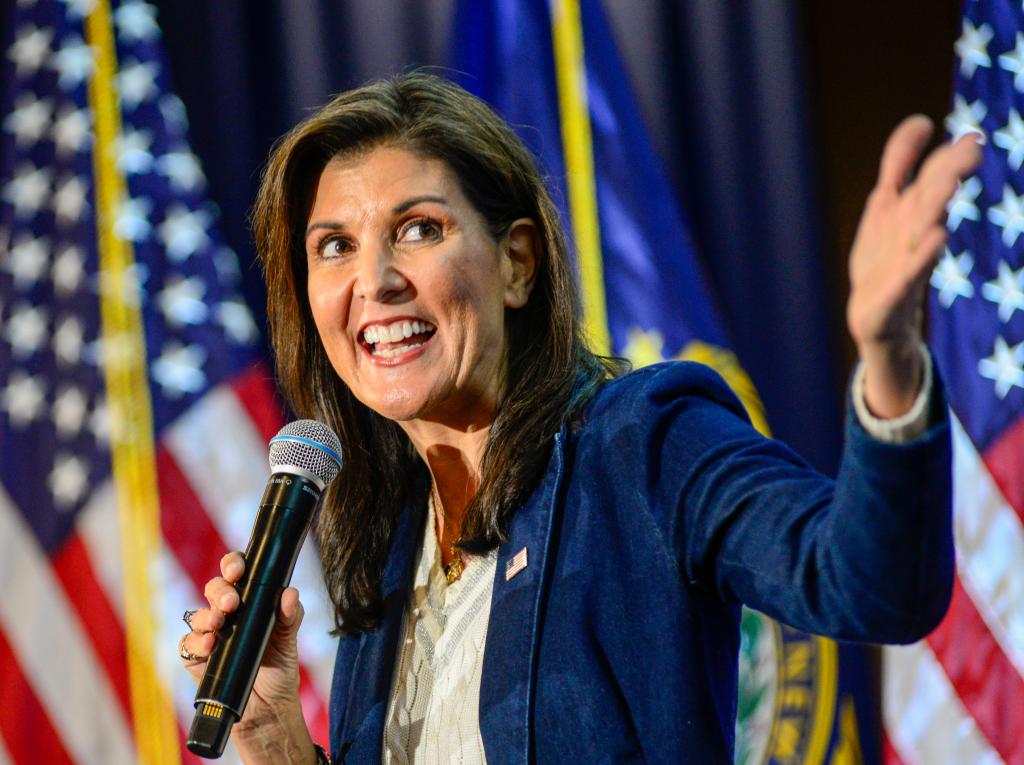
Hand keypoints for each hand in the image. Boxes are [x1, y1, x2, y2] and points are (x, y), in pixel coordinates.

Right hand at [181, 552, 315, 761]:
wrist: (269, 709)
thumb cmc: (279, 669)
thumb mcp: (289, 641)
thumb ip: (290, 616)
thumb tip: (289, 593)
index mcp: (250, 601)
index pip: (237, 573)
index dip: (233, 565)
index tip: (238, 569)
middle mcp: (227, 614)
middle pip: (214, 589)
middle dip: (220, 591)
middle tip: (232, 603)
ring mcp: (210, 635)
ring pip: (198, 614)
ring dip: (206, 616)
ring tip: (219, 623)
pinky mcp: (196, 658)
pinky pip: (187, 643)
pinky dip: (195, 642)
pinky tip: (209, 646)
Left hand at [846, 115, 982, 416]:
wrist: (876, 321)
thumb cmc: (884, 259)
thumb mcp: (885, 208)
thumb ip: (899, 166)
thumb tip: (921, 121)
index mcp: (913, 212)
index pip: (932, 176)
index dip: (945, 154)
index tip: (969, 136)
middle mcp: (914, 234)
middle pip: (932, 199)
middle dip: (949, 173)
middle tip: (972, 148)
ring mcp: (906, 263)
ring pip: (923, 230)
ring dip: (936, 206)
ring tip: (951, 183)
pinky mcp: (894, 293)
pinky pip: (909, 273)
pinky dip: (921, 256)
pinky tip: (936, 237)